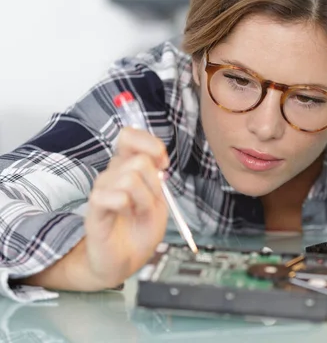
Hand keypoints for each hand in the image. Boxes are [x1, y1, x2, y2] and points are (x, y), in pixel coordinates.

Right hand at [83, 127, 169, 288]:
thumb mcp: (159, 201)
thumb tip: (155, 161)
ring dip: (144, 201)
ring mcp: (102, 189)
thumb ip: (156, 178)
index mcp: (128, 166)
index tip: (163, 165)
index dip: (151, 145)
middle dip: (154, 185)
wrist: (126, 260)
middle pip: (139, 161)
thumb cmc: (142, 229)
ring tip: (137, 214)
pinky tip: (124, 217)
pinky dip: (128, 208)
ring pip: (131, 179)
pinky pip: (116, 196)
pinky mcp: (94, 208)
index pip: (130, 135)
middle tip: (149, 204)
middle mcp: (112, 173)